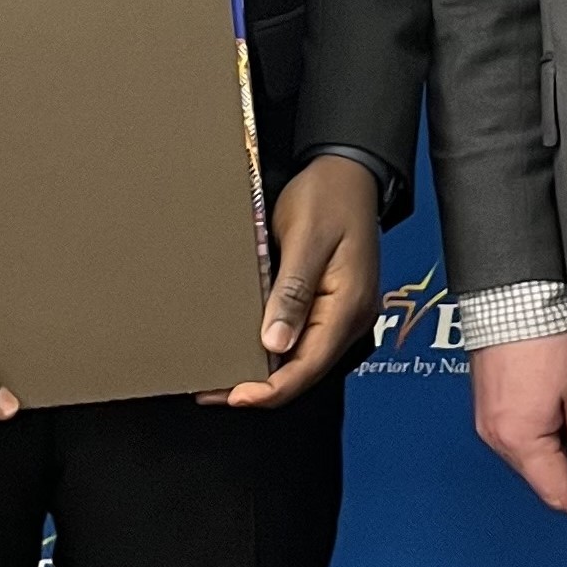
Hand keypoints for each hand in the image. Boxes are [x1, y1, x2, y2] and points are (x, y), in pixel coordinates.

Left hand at [206, 155, 378, 408]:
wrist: (349, 170)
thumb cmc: (329, 196)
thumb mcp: (305, 240)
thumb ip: (292, 292)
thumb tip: (274, 343)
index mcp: (348, 306)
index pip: (308, 367)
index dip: (270, 389)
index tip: (233, 396)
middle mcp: (351, 317)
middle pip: (306, 369)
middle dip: (262, 387)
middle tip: (214, 390)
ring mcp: (344, 311)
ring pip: (305, 356)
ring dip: (268, 370)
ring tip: (226, 374)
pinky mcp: (333, 301)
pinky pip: (306, 336)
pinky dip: (278, 348)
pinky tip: (252, 346)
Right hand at [471, 332, 566, 515]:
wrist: (515, 290)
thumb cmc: (545, 330)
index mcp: (516, 438)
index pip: (556, 494)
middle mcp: (494, 432)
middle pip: (542, 474)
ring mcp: (487, 415)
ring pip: (531, 451)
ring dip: (557, 444)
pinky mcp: (488, 397)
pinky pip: (518, 427)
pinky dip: (541, 424)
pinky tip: (560, 399)